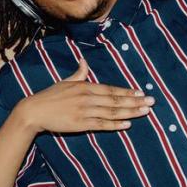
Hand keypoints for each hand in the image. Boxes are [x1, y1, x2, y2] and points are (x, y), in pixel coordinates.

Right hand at [15, 60, 152, 134]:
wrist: (34, 111)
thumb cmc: (50, 96)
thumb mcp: (65, 82)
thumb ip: (78, 74)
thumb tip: (84, 61)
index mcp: (84, 86)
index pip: (110, 89)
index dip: (127, 91)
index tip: (141, 92)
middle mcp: (87, 98)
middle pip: (115, 100)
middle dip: (135, 101)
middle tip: (151, 102)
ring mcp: (84, 111)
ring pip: (112, 112)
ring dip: (130, 112)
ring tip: (145, 112)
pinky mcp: (80, 124)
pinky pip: (101, 125)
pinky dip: (115, 125)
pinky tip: (127, 124)